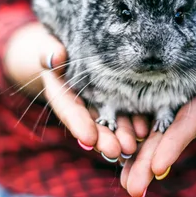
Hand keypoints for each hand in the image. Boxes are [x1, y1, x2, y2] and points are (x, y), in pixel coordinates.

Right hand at [4, 22, 140, 160]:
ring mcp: (99, 104)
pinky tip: (146, 131)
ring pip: (111, 123)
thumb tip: (54, 58)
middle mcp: (81, 104)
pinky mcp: (116, 99)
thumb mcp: (49, 45)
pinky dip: (134, 123)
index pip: (68, 111)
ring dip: (121, 135)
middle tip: (116, 151)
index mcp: (61, 93)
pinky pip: (125, 112)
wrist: (71, 45)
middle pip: (91, 124)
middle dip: (104, 139)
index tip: (89, 138)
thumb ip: (49, 52)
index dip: (78, 124)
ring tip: (132, 146)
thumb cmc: (57, 45)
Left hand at [120, 15, 195, 196]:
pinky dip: (120, 137)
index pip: (186, 123)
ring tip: (122, 183)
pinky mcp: (141, 96)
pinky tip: (107, 154)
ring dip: (133, 160)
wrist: (195, 29)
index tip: (158, 167)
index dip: (174, 144)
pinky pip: (130, 119)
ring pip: (146, 135)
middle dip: (148, 164)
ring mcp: (161, 103)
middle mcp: (180, 105)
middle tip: (133, 189)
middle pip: (164, 138)